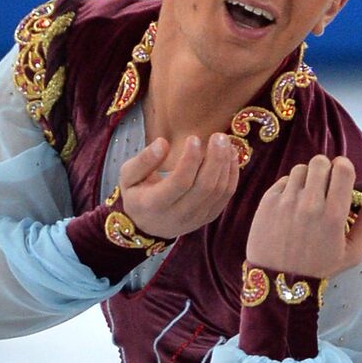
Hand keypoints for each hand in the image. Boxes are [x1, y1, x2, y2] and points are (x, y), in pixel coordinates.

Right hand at [119, 134, 239, 238]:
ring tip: (226, 142)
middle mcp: (179, 215)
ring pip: (219, 191)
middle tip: (219, 136)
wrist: (148, 226)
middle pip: (205, 187)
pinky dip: (232, 174)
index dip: (190, 159)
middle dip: (215, 159)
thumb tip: (163, 142)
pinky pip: (226, 196)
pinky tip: (231, 155)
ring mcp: (197, 218)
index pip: (180, 182)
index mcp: (155, 205)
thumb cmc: (137, 195)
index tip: (194, 138)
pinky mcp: (210, 216)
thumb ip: (143, 160)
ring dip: (226, 164)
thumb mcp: (128, 177)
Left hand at [246, 155, 361, 278]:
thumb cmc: (319, 268)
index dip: (345, 167)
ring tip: (308, 194)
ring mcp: (287, 200)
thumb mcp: (352, 253)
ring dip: (308, 177)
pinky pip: (284, 180)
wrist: (278, 280)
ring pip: (301, 169)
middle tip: (325, 184)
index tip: (343, 176)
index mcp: (334, 214)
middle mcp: (310, 203)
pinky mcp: (268, 201)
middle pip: (321, 162)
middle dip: (326, 169)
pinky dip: (291, 187)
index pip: (343, 169)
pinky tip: (292, 203)